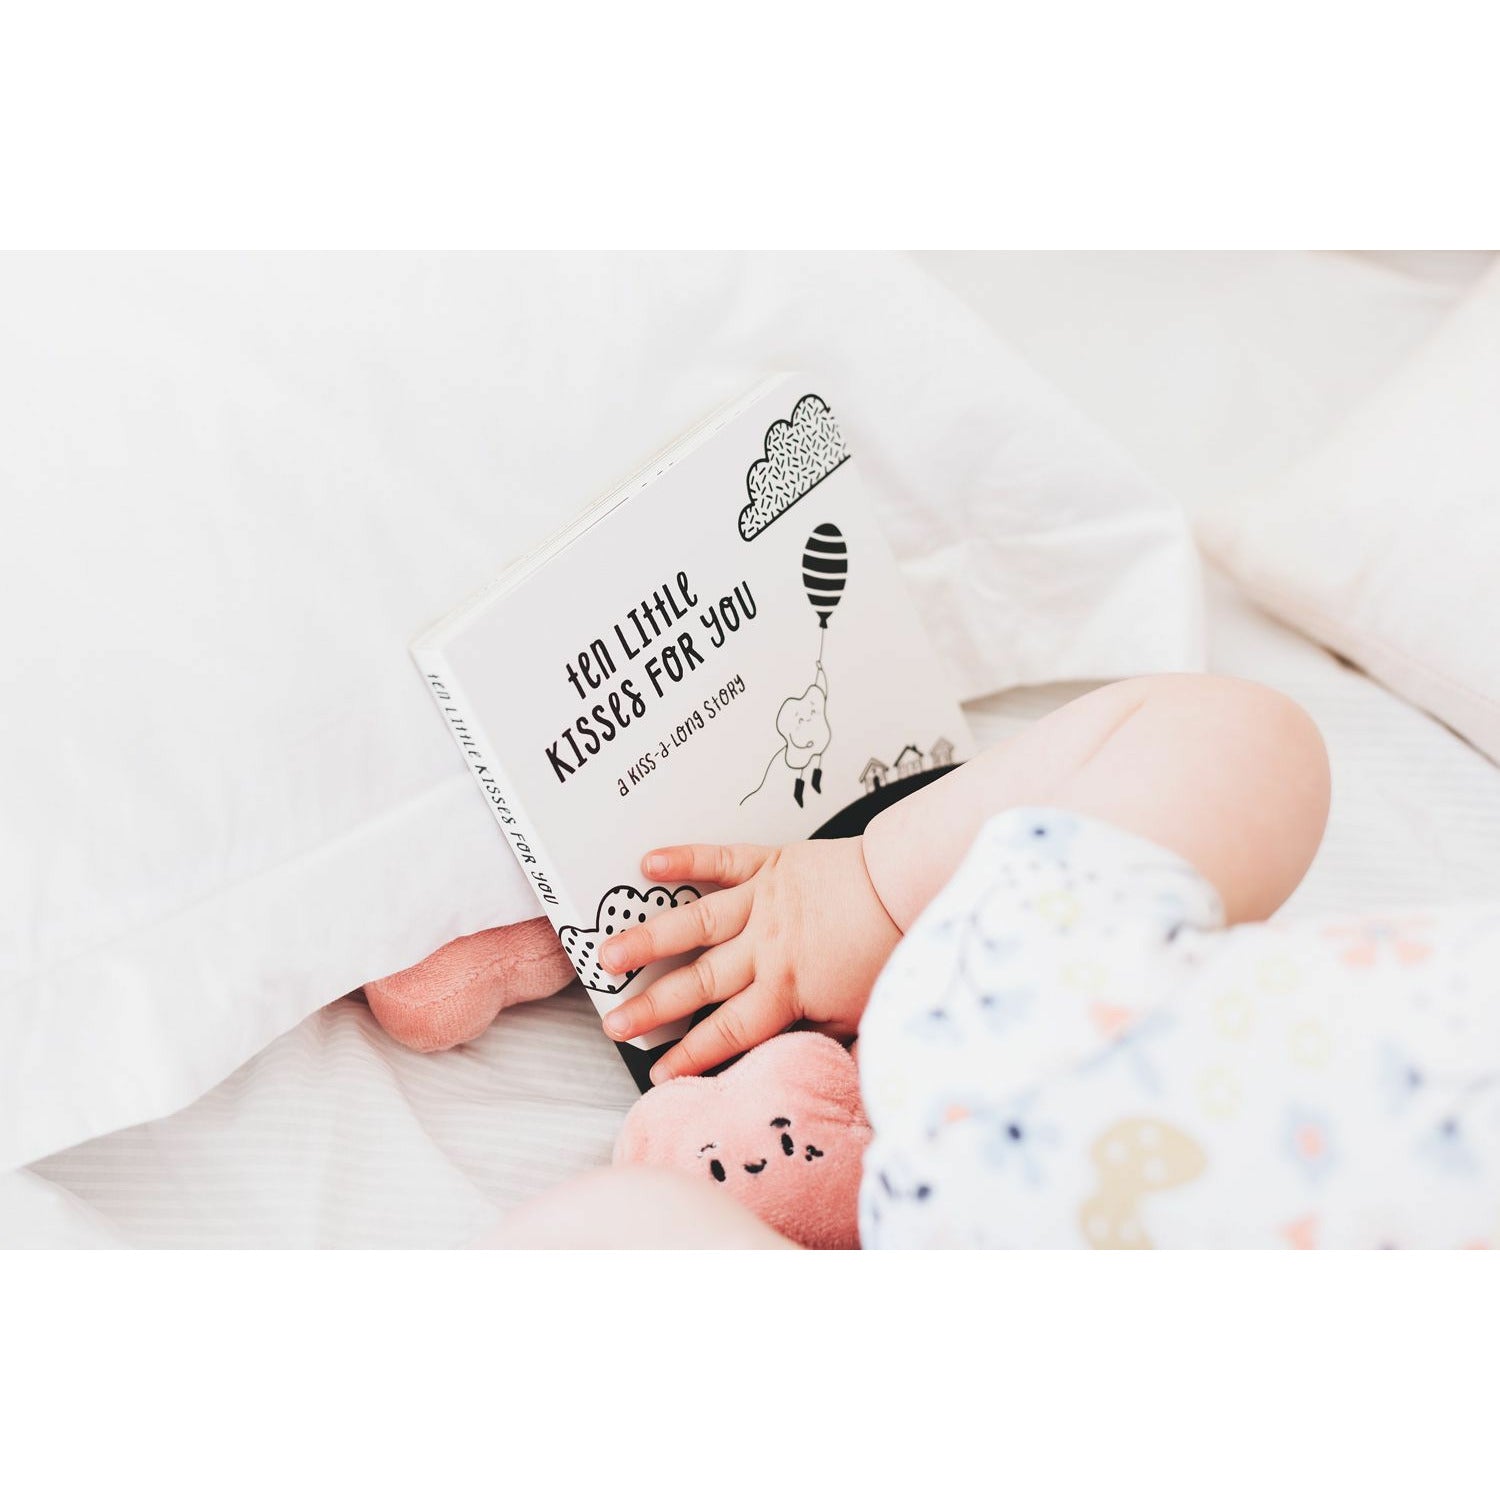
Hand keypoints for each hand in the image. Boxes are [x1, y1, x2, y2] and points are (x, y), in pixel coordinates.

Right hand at [598, 838, 901, 1083]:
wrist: (910, 885)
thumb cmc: (891, 952)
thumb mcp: (861, 1014)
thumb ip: (819, 1039)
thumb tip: (794, 1072)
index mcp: (788, 990)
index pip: (729, 1032)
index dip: (690, 1056)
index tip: (657, 1074)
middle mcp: (766, 948)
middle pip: (700, 983)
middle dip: (652, 1008)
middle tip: (614, 1025)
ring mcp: (763, 903)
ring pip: (695, 925)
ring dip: (649, 940)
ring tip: (608, 955)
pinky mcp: (770, 864)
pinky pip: (720, 861)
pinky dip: (684, 859)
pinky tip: (647, 863)